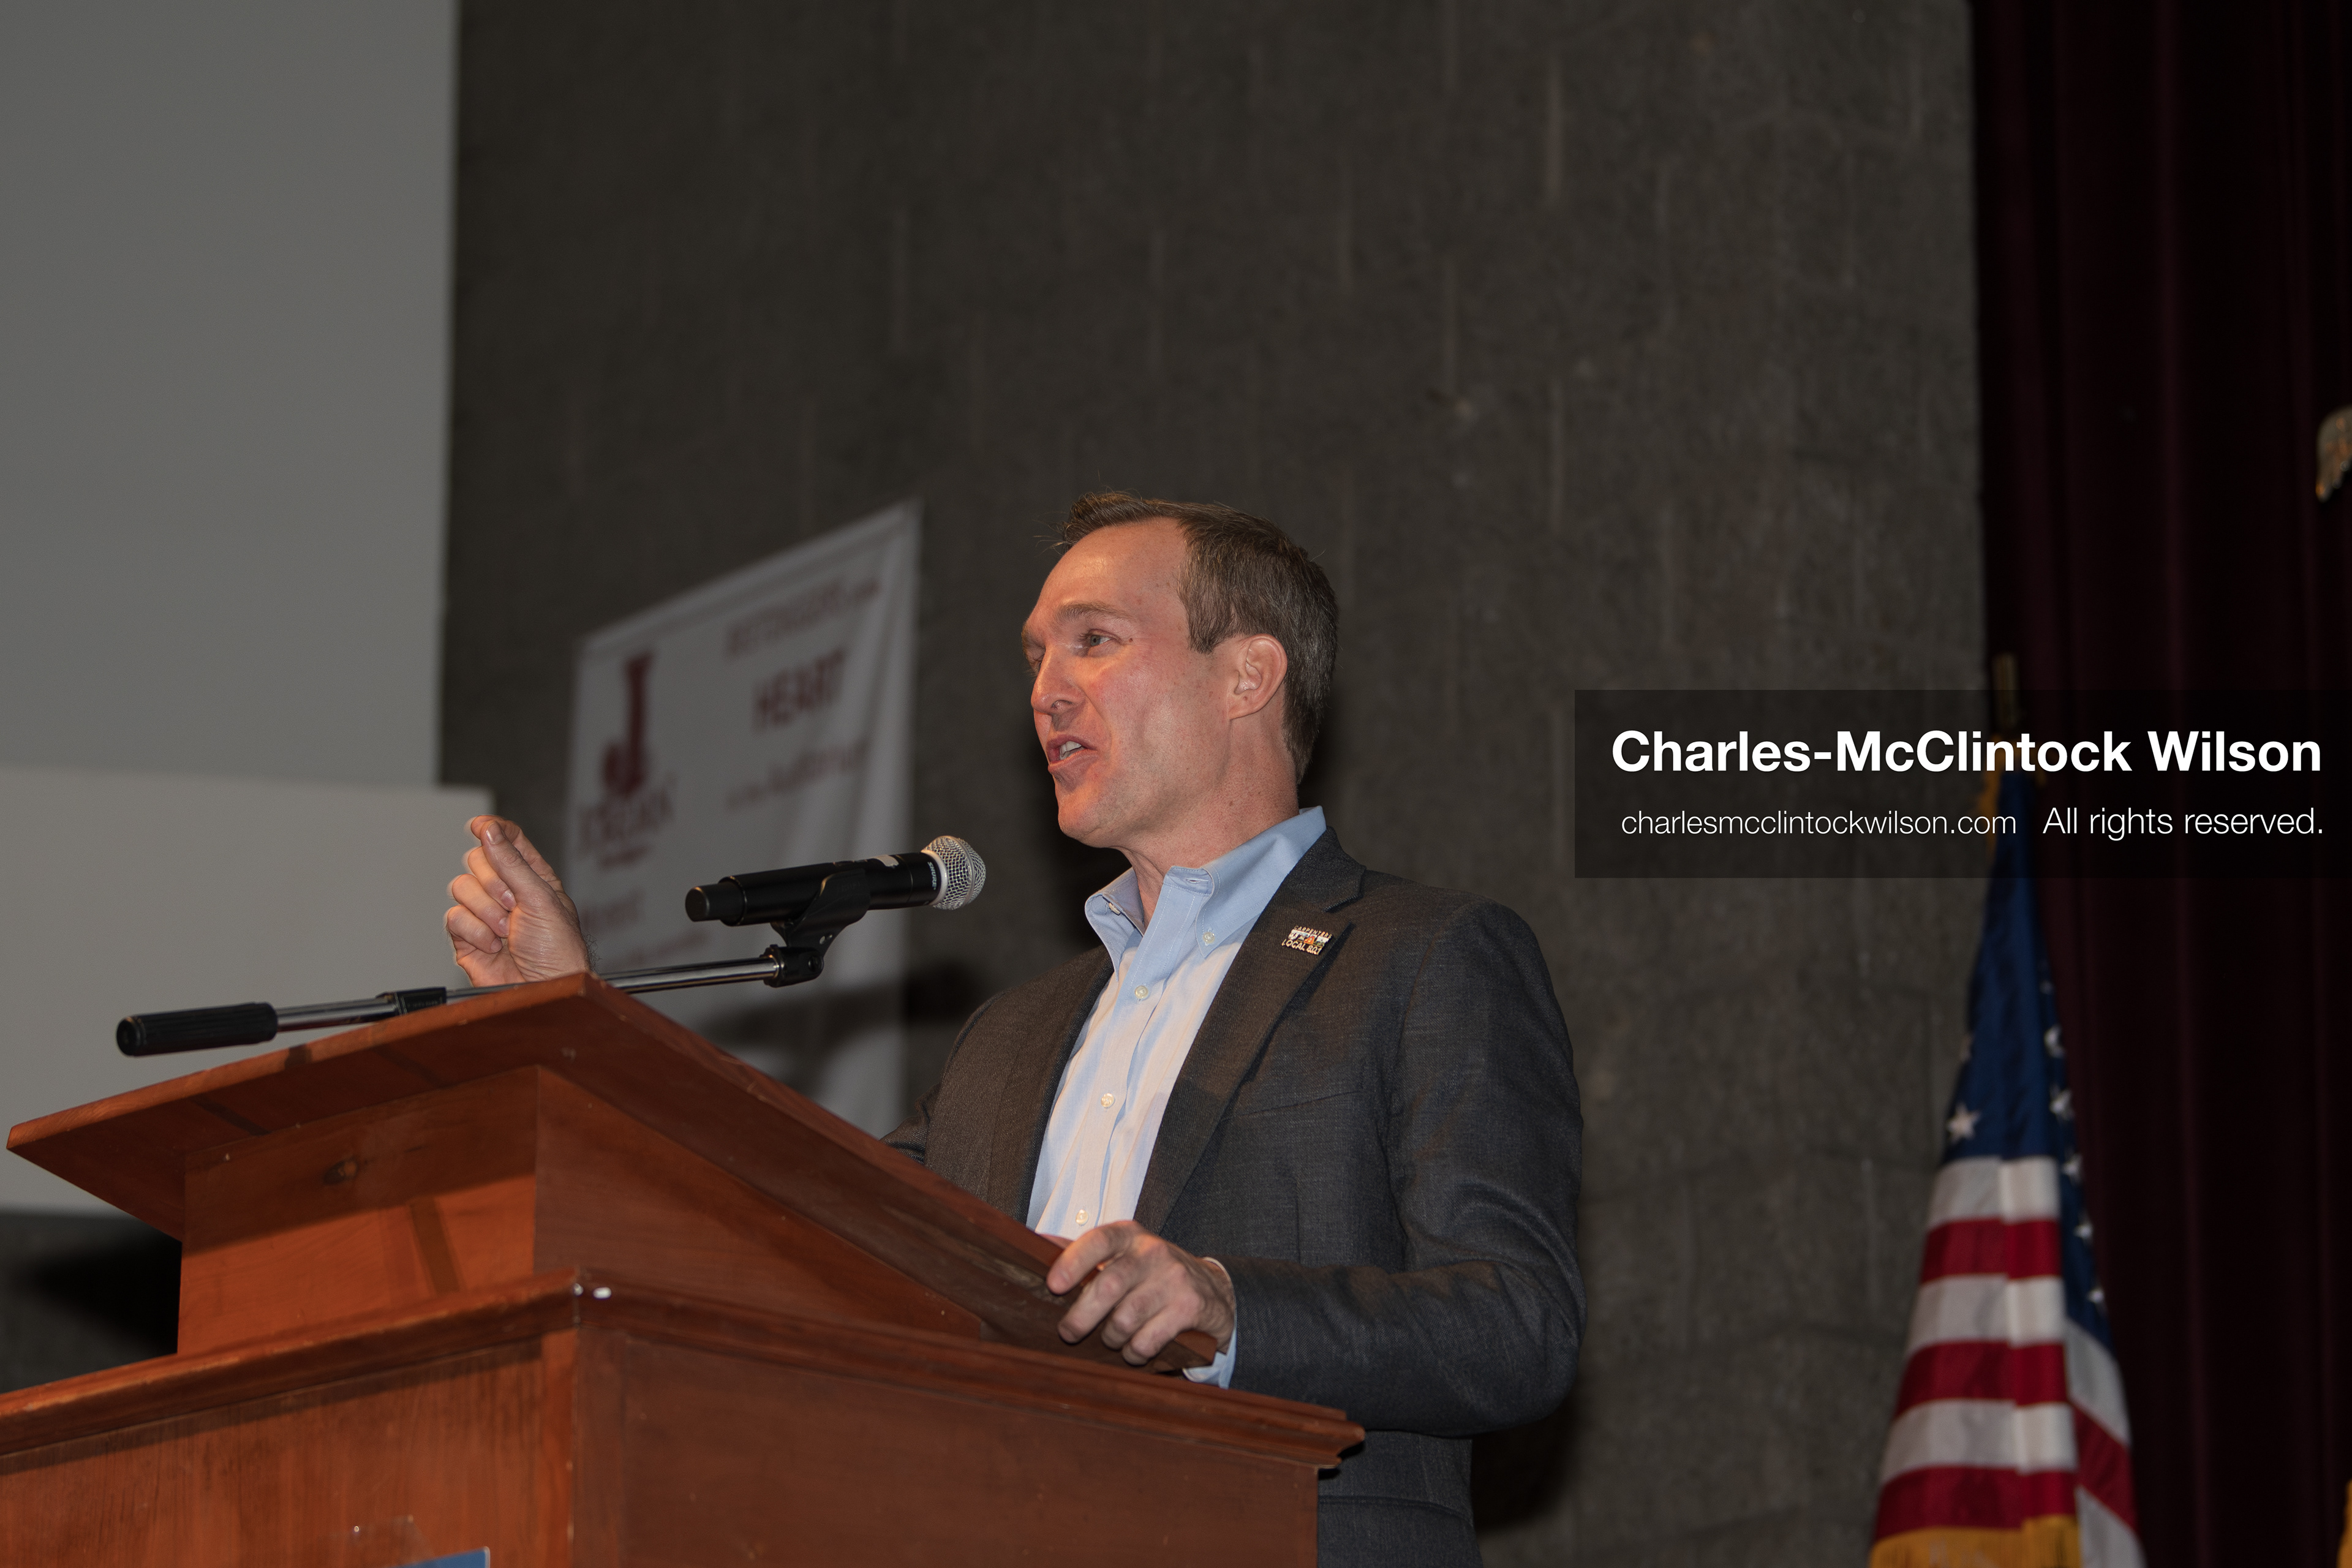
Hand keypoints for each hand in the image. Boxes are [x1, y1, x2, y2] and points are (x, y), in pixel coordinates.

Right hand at [443, 816, 589, 985]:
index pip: (507, 841)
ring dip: (486, 910)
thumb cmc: (557, 948)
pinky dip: (474, 931)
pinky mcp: (467, 937)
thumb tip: (488, 829)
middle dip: (494, 882)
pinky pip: (454, 918)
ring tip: (507, 931)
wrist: (545, 988)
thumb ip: (511, 862)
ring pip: (461, 888)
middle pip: (477, 860)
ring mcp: (485, 913)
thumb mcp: (540, 897)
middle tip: (514, 904)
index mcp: (533, 877)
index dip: (493, 830)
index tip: (480, 825)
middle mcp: (507, 891)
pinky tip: (493, 945)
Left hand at [1047, 1220, 1234, 1366]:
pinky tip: (1134, 1349)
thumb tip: (1035, 1244)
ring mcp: (1174, 1279)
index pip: (1098, 1240)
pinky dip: (1134, 1352)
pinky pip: (1148, 1340)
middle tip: (1069, 1333)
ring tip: (1110, 1339)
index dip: (1072, 1262)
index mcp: (1129, 1235)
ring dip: (1110, 1338)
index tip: (1053, 1286)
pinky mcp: (1190, 1307)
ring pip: (1125, 1319)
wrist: (1214, 1290)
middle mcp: (1153, 1252)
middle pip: (1108, 1286)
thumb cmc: (1152, 1273)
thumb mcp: (1123, 1254)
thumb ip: (1083, 1252)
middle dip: (1081, 1317)